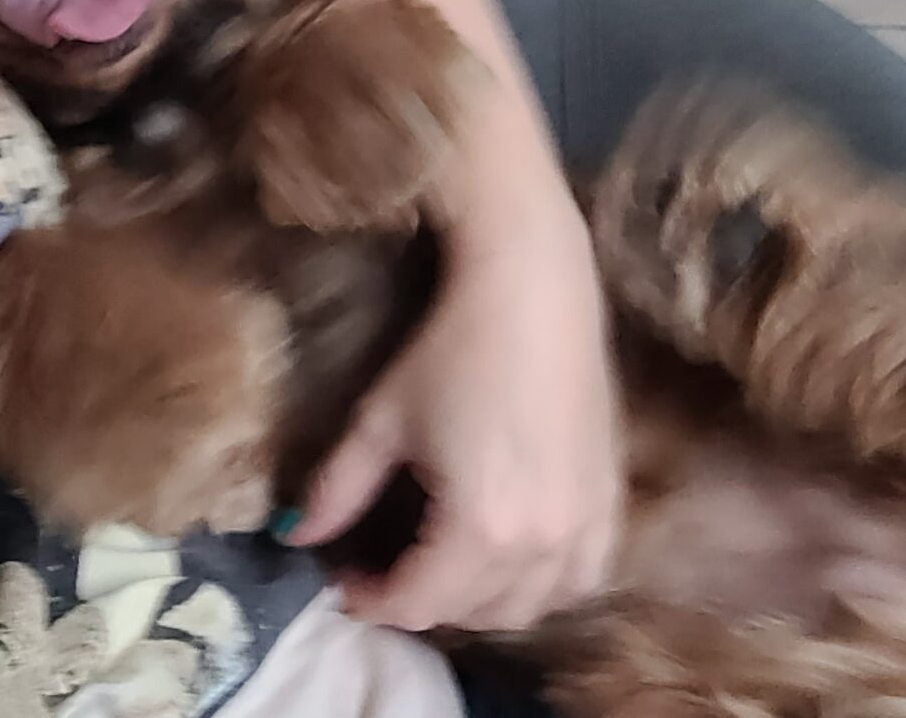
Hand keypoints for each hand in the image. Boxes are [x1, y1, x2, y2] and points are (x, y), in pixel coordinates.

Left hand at [284, 204, 619, 631]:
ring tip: (440, 564)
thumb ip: (336, 490)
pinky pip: (579, 580)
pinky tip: (509, 558)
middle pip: (470, 613)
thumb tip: (294, 536)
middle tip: (381, 565)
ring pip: (528, 608)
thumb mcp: (380, 422)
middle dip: (418, 600)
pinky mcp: (610, 503)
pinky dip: (540, 585)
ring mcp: (585, 526)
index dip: (369, 599)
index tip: (340, 578)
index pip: (416, 603)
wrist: (535, 291)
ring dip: (479, 602)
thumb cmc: (452, 349)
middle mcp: (541, 543)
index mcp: (480, 528)